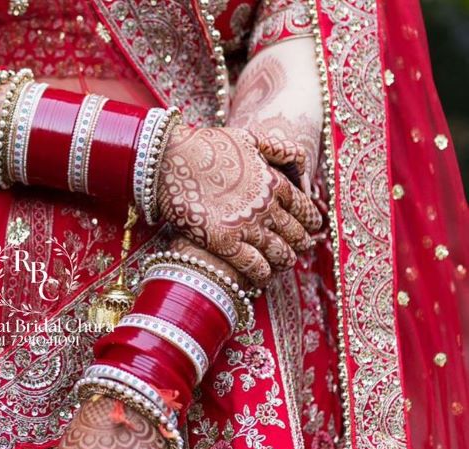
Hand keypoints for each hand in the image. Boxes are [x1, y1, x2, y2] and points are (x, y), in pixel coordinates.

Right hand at [157, 124, 321, 286]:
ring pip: (279, 253)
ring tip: (284, 264)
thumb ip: (279, 150)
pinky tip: (262, 277)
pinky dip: (262, 275)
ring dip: (285, 261)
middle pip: (295, 234)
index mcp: (274, 182)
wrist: (168, 160)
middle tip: (300, 249)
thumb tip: (302, 166)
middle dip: (301, 243)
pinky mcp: (224, 243)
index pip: (304, 208)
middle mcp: (265, 207)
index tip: (312, 227)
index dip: (311, 220)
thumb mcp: (249, 137)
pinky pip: (253, 266)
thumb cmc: (204, 146)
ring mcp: (246, 227)